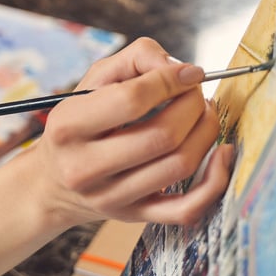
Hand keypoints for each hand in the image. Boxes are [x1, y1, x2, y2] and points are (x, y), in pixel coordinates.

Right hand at [27, 38, 233, 228]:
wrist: (52, 183)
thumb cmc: (78, 123)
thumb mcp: (91, 82)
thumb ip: (135, 59)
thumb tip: (181, 69)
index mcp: (69, 126)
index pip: (131, 100)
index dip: (170, 80)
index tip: (189, 72)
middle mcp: (85, 166)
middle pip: (162, 135)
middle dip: (192, 106)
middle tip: (196, 93)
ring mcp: (111, 197)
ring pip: (179, 165)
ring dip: (206, 132)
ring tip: (204, 113)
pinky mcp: (134, 216)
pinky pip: (187, 208)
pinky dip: (214, 181)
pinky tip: (222, 154)